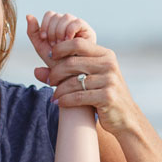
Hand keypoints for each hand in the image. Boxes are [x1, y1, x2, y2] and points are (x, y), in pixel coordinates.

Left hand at [27, 12, 137, 137]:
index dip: (61, 48)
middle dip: (57, 72)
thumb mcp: (90, 79)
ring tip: (54, 96)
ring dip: (59, 90)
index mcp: (106, 55)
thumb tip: (36, 71)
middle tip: (50, 81)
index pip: (78, 43)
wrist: (125, 117)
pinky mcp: (108, 97)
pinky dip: (66, 100)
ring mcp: (109, 80)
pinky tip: (59, 104)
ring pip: (74, 81)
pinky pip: (79, 96)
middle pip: (73, 62)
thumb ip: (66, 72)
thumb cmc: (103, 95)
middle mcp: (109, 64)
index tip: (50, 57)